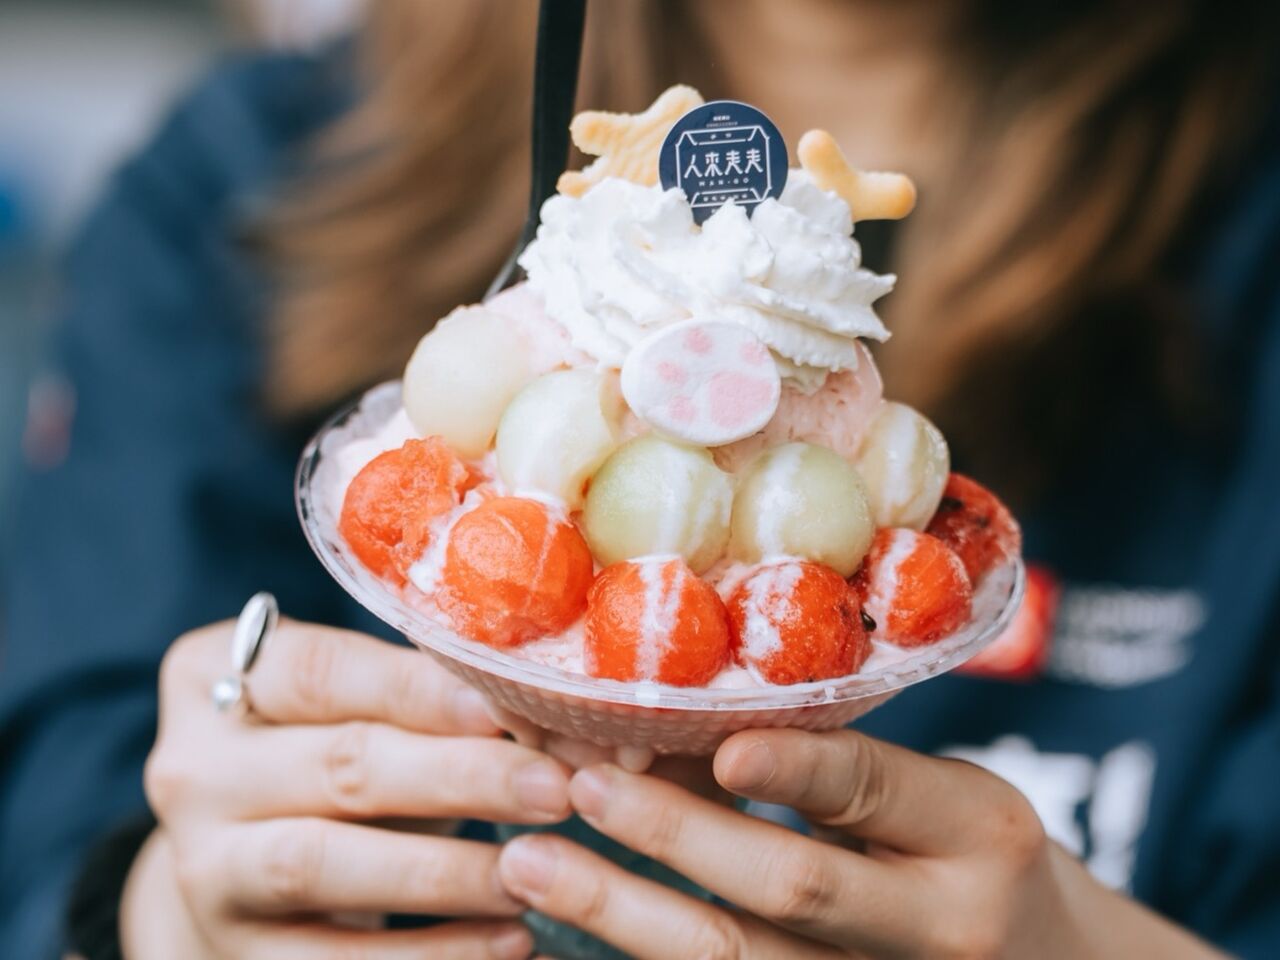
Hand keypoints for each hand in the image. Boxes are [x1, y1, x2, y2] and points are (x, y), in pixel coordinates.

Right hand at [125, 619, 569, 959]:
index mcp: (213, 675)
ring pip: (324, 863)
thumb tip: (538, 696)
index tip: (508, 706)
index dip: (419, 689)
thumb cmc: (333, 751)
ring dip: (443, 871)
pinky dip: (431, 954)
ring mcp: (204, 866)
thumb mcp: (358, 704)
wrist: (250, 864)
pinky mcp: (234, 953)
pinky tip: (509, 940)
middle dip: (460, 776)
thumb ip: (422, 691)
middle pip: (338, 765)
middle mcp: (190, 769)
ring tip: (532, 870)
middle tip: (554, 787)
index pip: (322, 671)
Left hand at [498, 728, 1223, 958]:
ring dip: (622, 913)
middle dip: (674, 835)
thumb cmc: (976, 863)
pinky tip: (565, 935)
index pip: (877, 790)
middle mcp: (940, 928)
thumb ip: (841, 771)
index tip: (720, 746)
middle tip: (579, 786)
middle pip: (792, 887)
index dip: (797, 768)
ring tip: (529, 865)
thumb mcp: (947, 802)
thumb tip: (679, 727)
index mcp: (978, 837)